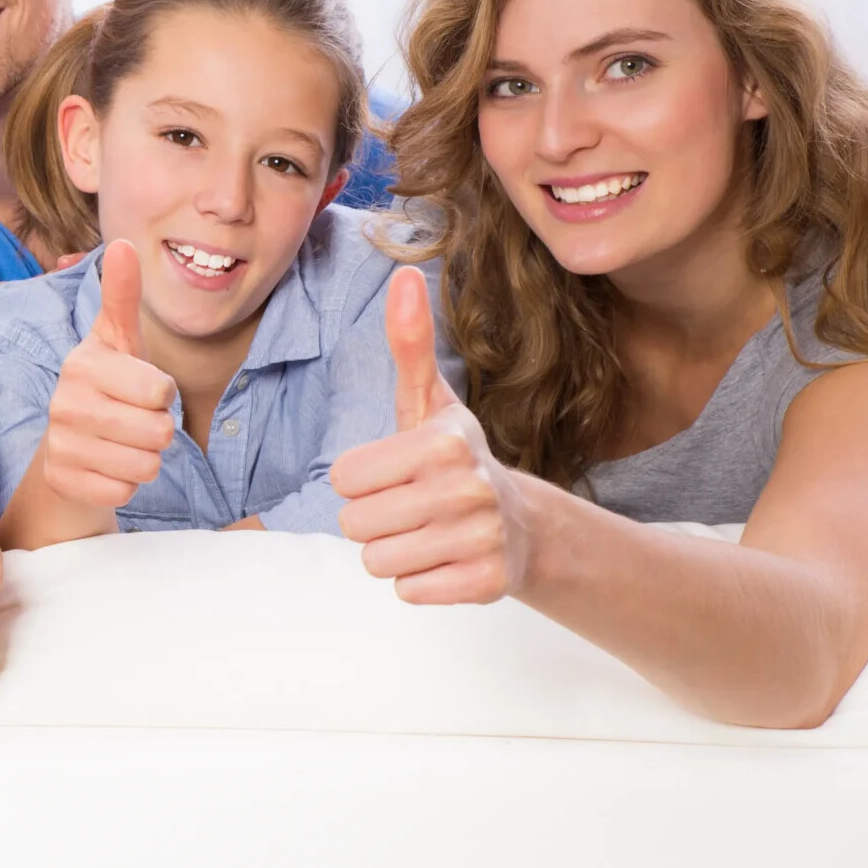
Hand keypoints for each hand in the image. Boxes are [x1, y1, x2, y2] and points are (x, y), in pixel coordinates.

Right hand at [30, 239, 176, 515]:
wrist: (67, 447)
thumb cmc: (107, 387)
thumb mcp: (118, 342)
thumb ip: (122, 296)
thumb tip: (122, 242)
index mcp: (81, 364)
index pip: (159, 391)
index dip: (162, 394)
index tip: (143, 390)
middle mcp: (64, 403)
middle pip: (158, 432)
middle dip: (159, 432)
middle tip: (136, 422)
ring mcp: (60, 445)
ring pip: (145, 466)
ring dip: (145, 460)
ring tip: (123, 444)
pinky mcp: (64, 482)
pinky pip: (124, 492)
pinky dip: (124, 484)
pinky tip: (107, 468)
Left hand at [331, 268, 533, 603]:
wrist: (523, 524)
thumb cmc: (454, 458)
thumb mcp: (428, 403)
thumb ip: (408, 344)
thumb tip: (403, 276)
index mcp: (443, 442)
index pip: (345, 478)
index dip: (361, 480)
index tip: (396, 473)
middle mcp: (466, 488)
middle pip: (355, 524)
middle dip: (373, 519)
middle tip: (410, 506)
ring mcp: (480, 538)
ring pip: (377, 562)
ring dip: (393, 552)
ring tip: (425, 532)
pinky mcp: (485, 583)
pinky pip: (408, 591)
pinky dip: (418, 581)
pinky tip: (445, 559)